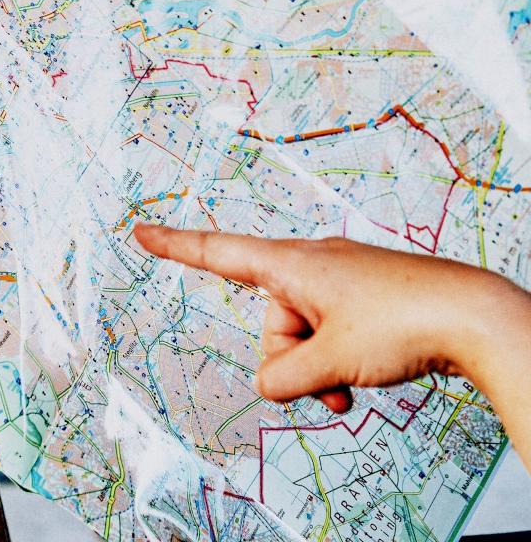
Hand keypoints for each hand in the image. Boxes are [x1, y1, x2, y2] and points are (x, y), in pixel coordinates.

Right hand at [133, 225, 515, 412]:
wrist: (473, 316)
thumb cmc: (402, 322)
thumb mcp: (331, 360)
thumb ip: (285, 378)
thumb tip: (270, 384)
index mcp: (292, 263)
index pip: (218, 251)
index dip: (174, 244)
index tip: (142, 230)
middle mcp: (310, 266)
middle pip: (269, 323)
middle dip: (290, 361)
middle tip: (328, 379)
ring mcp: (337, 282)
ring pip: (300, 337)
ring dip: (317, 368)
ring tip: (350, 381)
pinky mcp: (359, 299)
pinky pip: (326, 334)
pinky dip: (333, 361)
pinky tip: (358, 378)